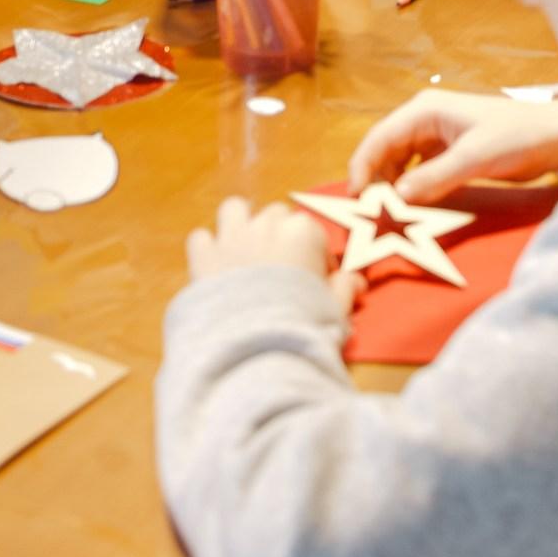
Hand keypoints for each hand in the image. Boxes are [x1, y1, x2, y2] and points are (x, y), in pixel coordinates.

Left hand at [186, 196, 357, 322]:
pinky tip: (213, 268)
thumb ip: (345, 288)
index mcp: (303, 232)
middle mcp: (267, 224)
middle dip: (277, 235)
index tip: (313, 281)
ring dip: (239, 225)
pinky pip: (201, 238)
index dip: (314, 257)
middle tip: (279, 269)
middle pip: (275, 216)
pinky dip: (206, 250)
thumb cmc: (304, 325)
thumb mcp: (335, 309)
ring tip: (243, 252)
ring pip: (234, 210)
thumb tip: (357, 280)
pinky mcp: (204, 255)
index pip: (312, 232)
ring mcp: (233, 236)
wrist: (256, 346)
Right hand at [347, 88, 557, 203]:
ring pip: (399, 162)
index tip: (354, 198)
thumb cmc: (516, 137)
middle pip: (385, 150)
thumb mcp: (476, 157)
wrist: (555, 136)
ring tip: (389, 215)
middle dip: (375, 180)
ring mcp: (436, 135)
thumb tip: (396, 198)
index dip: (362, 166)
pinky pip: (417, 170)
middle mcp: (425, 118)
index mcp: (425, 109)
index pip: (380, 137)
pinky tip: (412, 207)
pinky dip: (411, 188)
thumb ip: (435, 177)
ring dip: (392, 186)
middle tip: (370, 215)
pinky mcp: (447, 151)